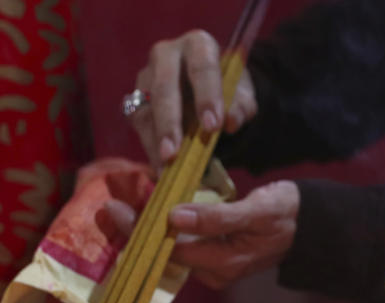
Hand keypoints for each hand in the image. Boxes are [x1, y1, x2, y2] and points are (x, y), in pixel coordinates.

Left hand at [100, 180, 299, 288]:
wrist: (311, 224)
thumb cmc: (286, 213)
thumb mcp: (255, 210)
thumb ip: (216, 216)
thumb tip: (175, 216)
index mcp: (223, 264)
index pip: (171, 250)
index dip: (142, 230)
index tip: (117, 208)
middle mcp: (215, 272)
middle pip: (165, 255)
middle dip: (138, 232)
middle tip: (112, 206)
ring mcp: (215, 267)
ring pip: (171, 251)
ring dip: (149, 231)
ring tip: (126, 208)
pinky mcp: (216, 257)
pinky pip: (182, 246)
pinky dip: (165, 230)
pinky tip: (152, 213)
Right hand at [131, 30, 256, 166]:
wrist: (211, 89)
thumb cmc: (228, 88)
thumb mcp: (243, 95)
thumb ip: (242, 106)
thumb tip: (231, 122)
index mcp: (198, 45)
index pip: (202, 67)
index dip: (207, 96)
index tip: (213, 126)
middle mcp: (166, 55)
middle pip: (164, 88)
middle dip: (170, 123)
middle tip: (175, 153)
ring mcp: (147, 77)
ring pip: (146, 109)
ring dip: (154, 142)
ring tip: (165, 170)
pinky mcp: (136, 100)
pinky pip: (139, 125)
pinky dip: (150, 149)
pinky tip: (160, 170)